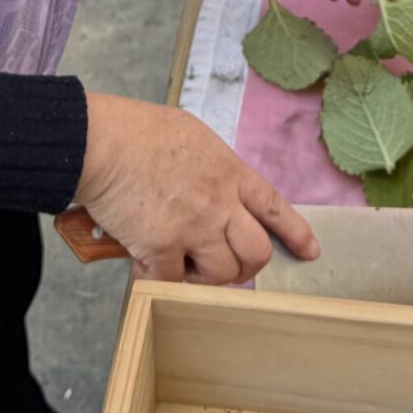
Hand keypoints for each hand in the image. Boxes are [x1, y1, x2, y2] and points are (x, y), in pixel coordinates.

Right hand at [75, 93, 316, 283]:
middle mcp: (220, 202)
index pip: (274, 207)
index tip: (310, 250)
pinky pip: (173, 281)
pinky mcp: (162, 247)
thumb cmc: (136, 131)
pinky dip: (161, 279)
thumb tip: (210, 190)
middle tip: (226, 267)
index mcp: (229, 172)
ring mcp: (194, 227)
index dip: (295, 232)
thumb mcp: (192, 137)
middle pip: (257, 252)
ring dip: (205, 277)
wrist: (101, 142)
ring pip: (222, 273)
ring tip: (183, 266)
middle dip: (246, 267)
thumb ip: (211, 168)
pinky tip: (147, 264)